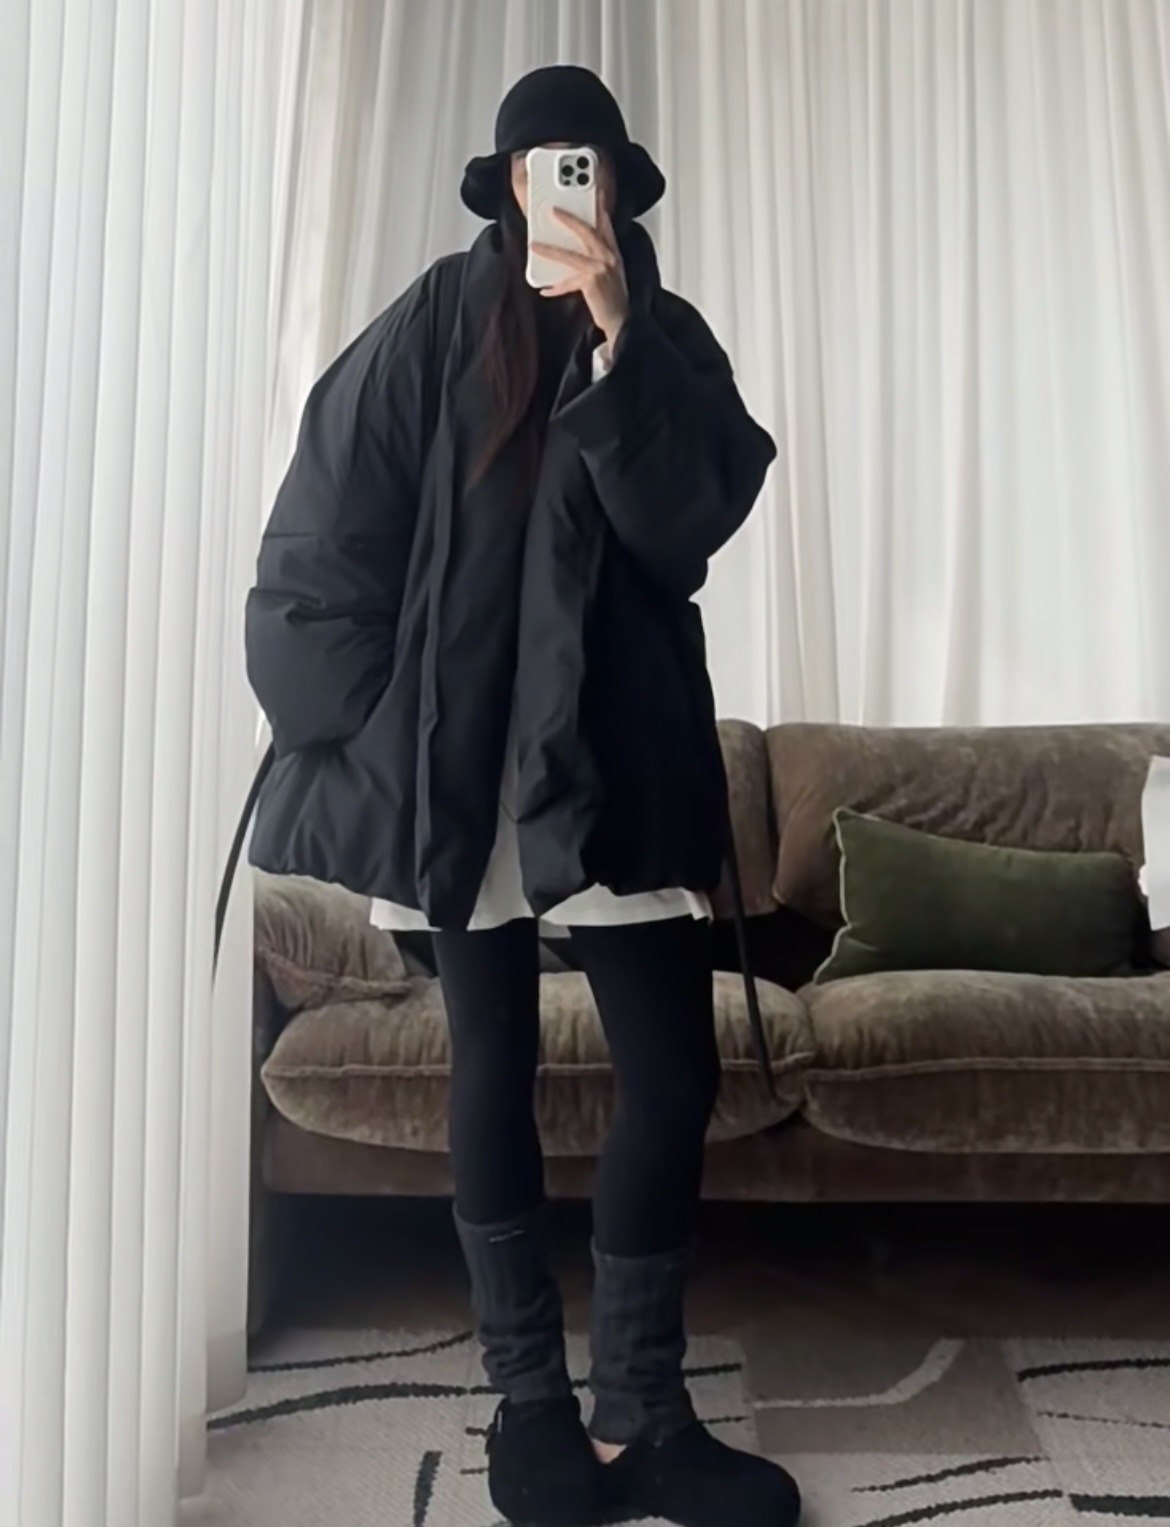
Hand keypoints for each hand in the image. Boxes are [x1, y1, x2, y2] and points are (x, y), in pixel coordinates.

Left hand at [532, 206, 629, 349]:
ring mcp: (600, 269)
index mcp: (613, 252)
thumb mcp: (611, 272)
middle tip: (554, 211)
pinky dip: (555, 288)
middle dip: (569, 219)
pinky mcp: (591, 283)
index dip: (598, 206)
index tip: (592, 191)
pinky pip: (567, 283)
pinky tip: (544, 289)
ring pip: (570, 255)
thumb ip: (598, 256)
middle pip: (587, 231)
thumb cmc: (614, 298)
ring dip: (550, 251)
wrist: (622, 320)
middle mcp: (608, 257)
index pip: (604, 223)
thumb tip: (577, 247)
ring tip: (534, 246)